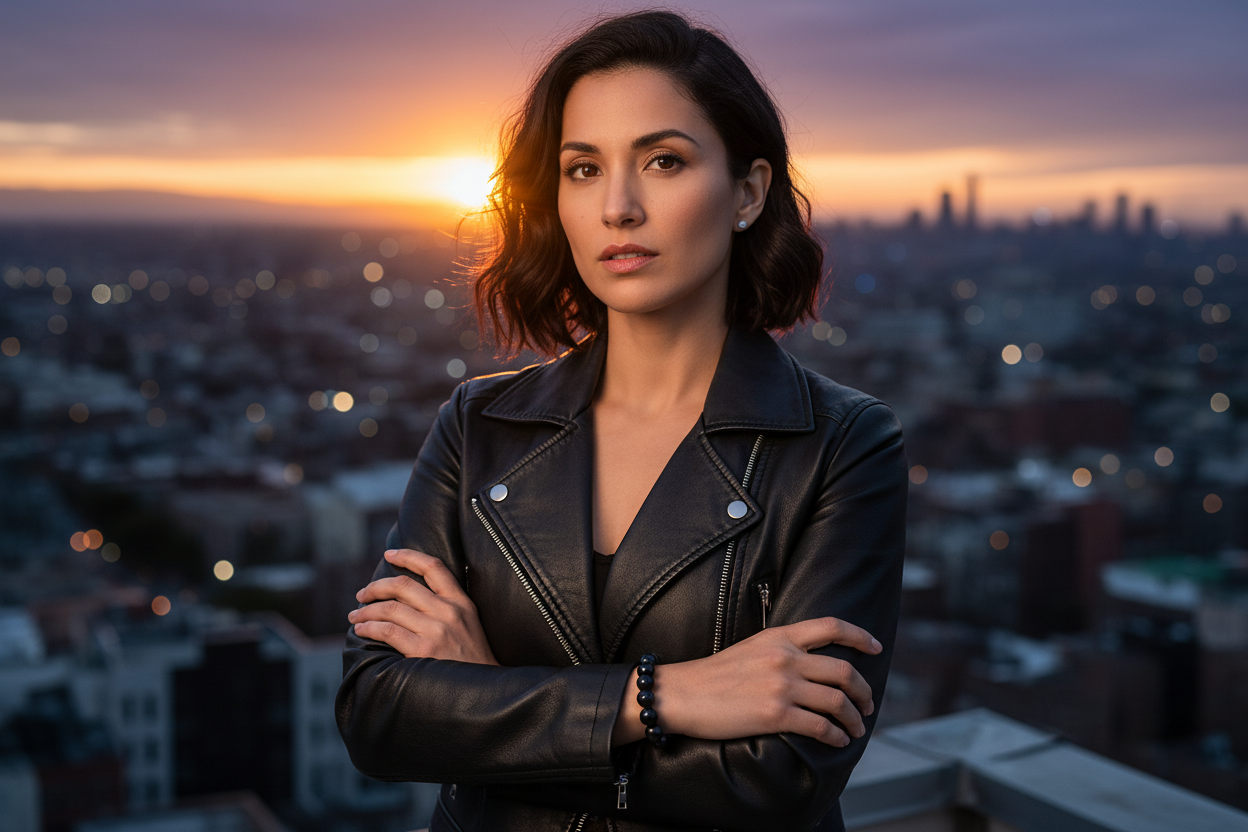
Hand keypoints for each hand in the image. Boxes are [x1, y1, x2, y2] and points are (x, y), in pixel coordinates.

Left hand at [349, 549, 498, 664]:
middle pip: (403, 585)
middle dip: (376, 587)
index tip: (389, 554)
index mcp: (462, 602)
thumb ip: (448, 608)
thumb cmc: (472, 661)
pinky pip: (387, 631)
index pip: (433, 567)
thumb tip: (411, 597)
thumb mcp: (470, 625)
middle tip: (362, 594)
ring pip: (390, 608)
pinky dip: (368, 628)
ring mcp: (436, 630)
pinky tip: (361, 630)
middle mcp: (449, 611)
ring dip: (366, 611)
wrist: (485, 691)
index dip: (408, 556)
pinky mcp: (423, 650)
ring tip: (356, 616)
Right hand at [614, 617, 878, 746]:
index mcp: (779, 637)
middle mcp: (785, 657)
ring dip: (854, 718)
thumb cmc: (712, 675)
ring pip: (837, 701)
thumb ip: (781, 650)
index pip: (831, 627)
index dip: (860, 636)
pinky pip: (820, 726)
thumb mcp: (751, 648)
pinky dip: (836, 736)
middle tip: (868, 704)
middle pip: (843, 670)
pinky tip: (838, 740)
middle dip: (863, 691)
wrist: (680, 693)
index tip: (875, 647)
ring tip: (856, 729)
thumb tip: (810, 665)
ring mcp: (781, 686)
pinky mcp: (775, 714)